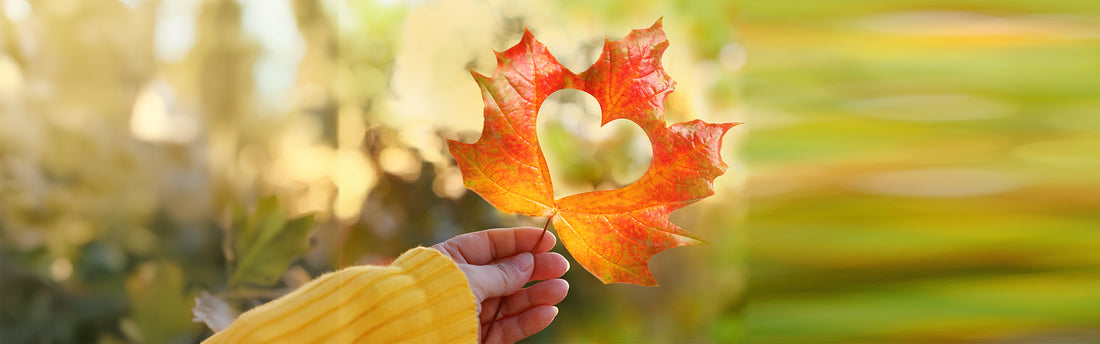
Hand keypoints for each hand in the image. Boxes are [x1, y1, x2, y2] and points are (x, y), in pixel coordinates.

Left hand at [432, 227, 569, 343]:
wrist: (410, 337)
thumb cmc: (432, 299)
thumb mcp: (470, 279)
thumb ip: (501, 273)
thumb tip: (528, 261)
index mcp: (451, 260)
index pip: (491, 245)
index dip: (519, 241)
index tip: (548, 240)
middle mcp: (462, 284)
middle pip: (505, 274)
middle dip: (534, 270)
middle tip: (561, 267)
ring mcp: (471, 312)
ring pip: (510, 301)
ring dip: (537, 295)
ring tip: (560, 290)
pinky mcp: (477, 338)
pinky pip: (507, 327)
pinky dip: (528, 320)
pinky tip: (548, 312)